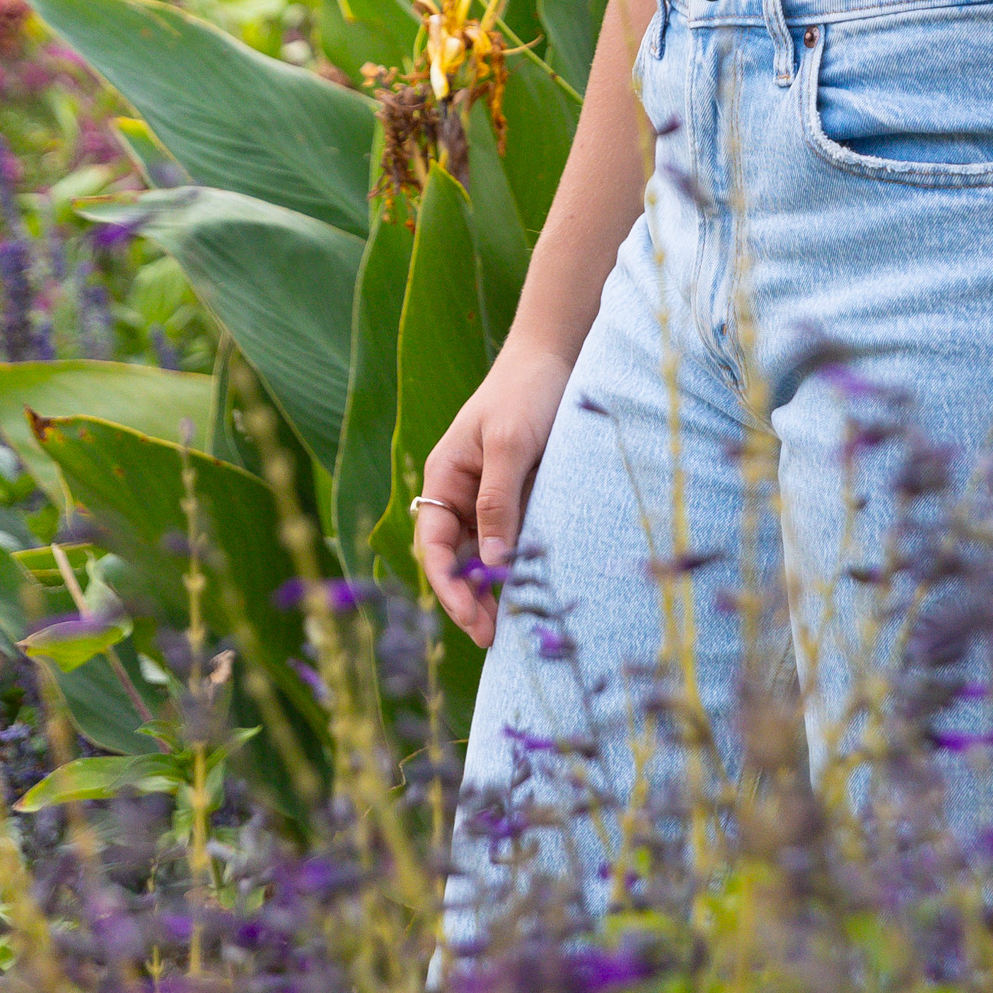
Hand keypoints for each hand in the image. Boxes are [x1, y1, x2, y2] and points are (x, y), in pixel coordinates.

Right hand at [411, 335, 574, 644]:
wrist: (558, 354)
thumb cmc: (526, 391)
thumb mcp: (510, 443)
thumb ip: (498, 500)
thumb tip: (492, 562)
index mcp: (445, 477)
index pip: (434, 545)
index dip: (447, 586)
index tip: (471, 619)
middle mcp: (462, 491)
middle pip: (456, 558)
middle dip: (469, 599)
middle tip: (492, 637)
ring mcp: (492, 495)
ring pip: (484, 554)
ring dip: (493, 589)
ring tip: (512, 626)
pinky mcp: (521, 495)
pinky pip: (513, 538)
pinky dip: (517, 566)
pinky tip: (531, 589)